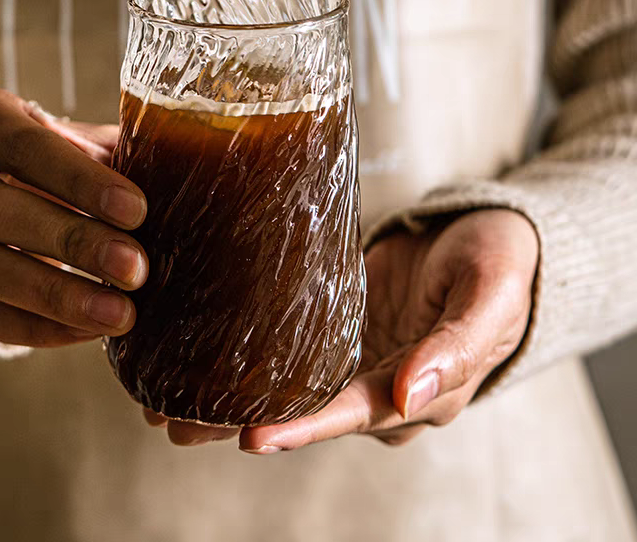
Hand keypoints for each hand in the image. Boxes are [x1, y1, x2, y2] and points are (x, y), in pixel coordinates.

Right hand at [0, 89, 147, 345]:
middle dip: (71, 242)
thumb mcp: (70, 139)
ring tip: (120, 314)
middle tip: (135, 268)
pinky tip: (87, 330)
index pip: (25, 146)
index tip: (137, 210)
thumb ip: (108, 154)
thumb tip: (174, 180)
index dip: (79, 181)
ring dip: (57, 297)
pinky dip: (39, 328)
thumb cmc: (46, 158)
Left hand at [145, 208, 537, 448]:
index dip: (302, 428)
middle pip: (306, 412)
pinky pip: (290, 345)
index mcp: (422, 390)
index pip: (354, 415)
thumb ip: (458, 347)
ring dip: (229, 395)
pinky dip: (247, 352)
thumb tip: (412, 396)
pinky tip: (200, 349)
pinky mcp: (337, 325)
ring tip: (164, 398)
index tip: (247, 434)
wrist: (489, 231)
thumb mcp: (491, 295)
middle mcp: (382, 385)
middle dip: (240, 421)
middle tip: (175, 422)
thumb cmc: (501, 261)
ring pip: (288, 386)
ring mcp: (356, 356)